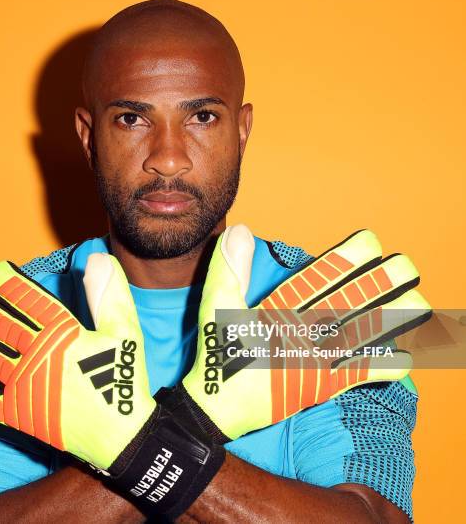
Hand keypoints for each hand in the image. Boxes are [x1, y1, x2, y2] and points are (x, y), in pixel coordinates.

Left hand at [0, 254, 223, 517]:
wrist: (121, 435)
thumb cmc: (123, 379)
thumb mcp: (126, 332)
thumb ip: (109, 294)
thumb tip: (96, 258)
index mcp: (60, 334)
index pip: (26, 299)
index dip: (5, 283)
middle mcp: (35, 356)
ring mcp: (23, 387)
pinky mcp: (18, 415)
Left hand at [157, 225, 430, 442]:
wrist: (213, 401)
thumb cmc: (215, 351)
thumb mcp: (219, 306)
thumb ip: (230, 270)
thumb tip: (239, 230)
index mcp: (283, 304)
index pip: (320, 276)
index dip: (345, 259)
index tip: (369, 241)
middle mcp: (303, 326)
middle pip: (347, 300)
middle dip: (377, 283)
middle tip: (405, 266)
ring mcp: (313, 354)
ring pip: (357, 332)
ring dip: (387, 319)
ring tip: (416, 304)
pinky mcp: (317, 383)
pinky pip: (354, 374)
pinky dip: (378, 367)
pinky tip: (402, 358)